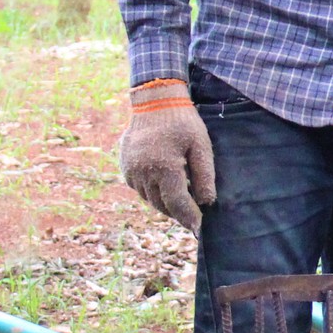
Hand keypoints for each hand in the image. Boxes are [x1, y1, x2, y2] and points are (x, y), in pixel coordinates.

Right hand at [119, 79, 216, 231]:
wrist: (154, 103)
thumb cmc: (182, 123)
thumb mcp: (201, 146)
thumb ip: (204, 176)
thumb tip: (207, 202)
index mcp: (164, 168)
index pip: (177, 203)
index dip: (189, 218)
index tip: (199, 230)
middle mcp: (143, 173)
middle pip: (162, 205)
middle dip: (179, 213)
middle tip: (194, 216)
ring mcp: (130, 171)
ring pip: (150, 200)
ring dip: (165, 204)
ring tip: (183, 202)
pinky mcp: (125, 168)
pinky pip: (140, 189)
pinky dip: (153, 193)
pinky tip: (166, 186)